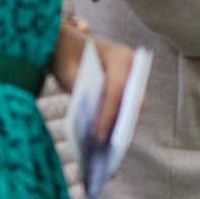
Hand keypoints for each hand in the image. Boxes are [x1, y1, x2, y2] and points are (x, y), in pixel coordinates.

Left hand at [52, 19, 137, 142]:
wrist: (69, 43)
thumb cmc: (66, 54)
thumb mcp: (67, 72)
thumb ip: (80, 93)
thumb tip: (91, 126)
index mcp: (120, 56)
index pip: (117, 90)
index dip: (108, 115)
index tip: (97, 137)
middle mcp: (133, 66)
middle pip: (132, 102)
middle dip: (121, 127)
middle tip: (107, 152)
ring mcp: (133, 78)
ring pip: (133, 110)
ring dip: (121, 130)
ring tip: (106, 155)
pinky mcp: (128, 89)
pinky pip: (127, 110)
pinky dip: (117, 126)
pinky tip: (104, 145)